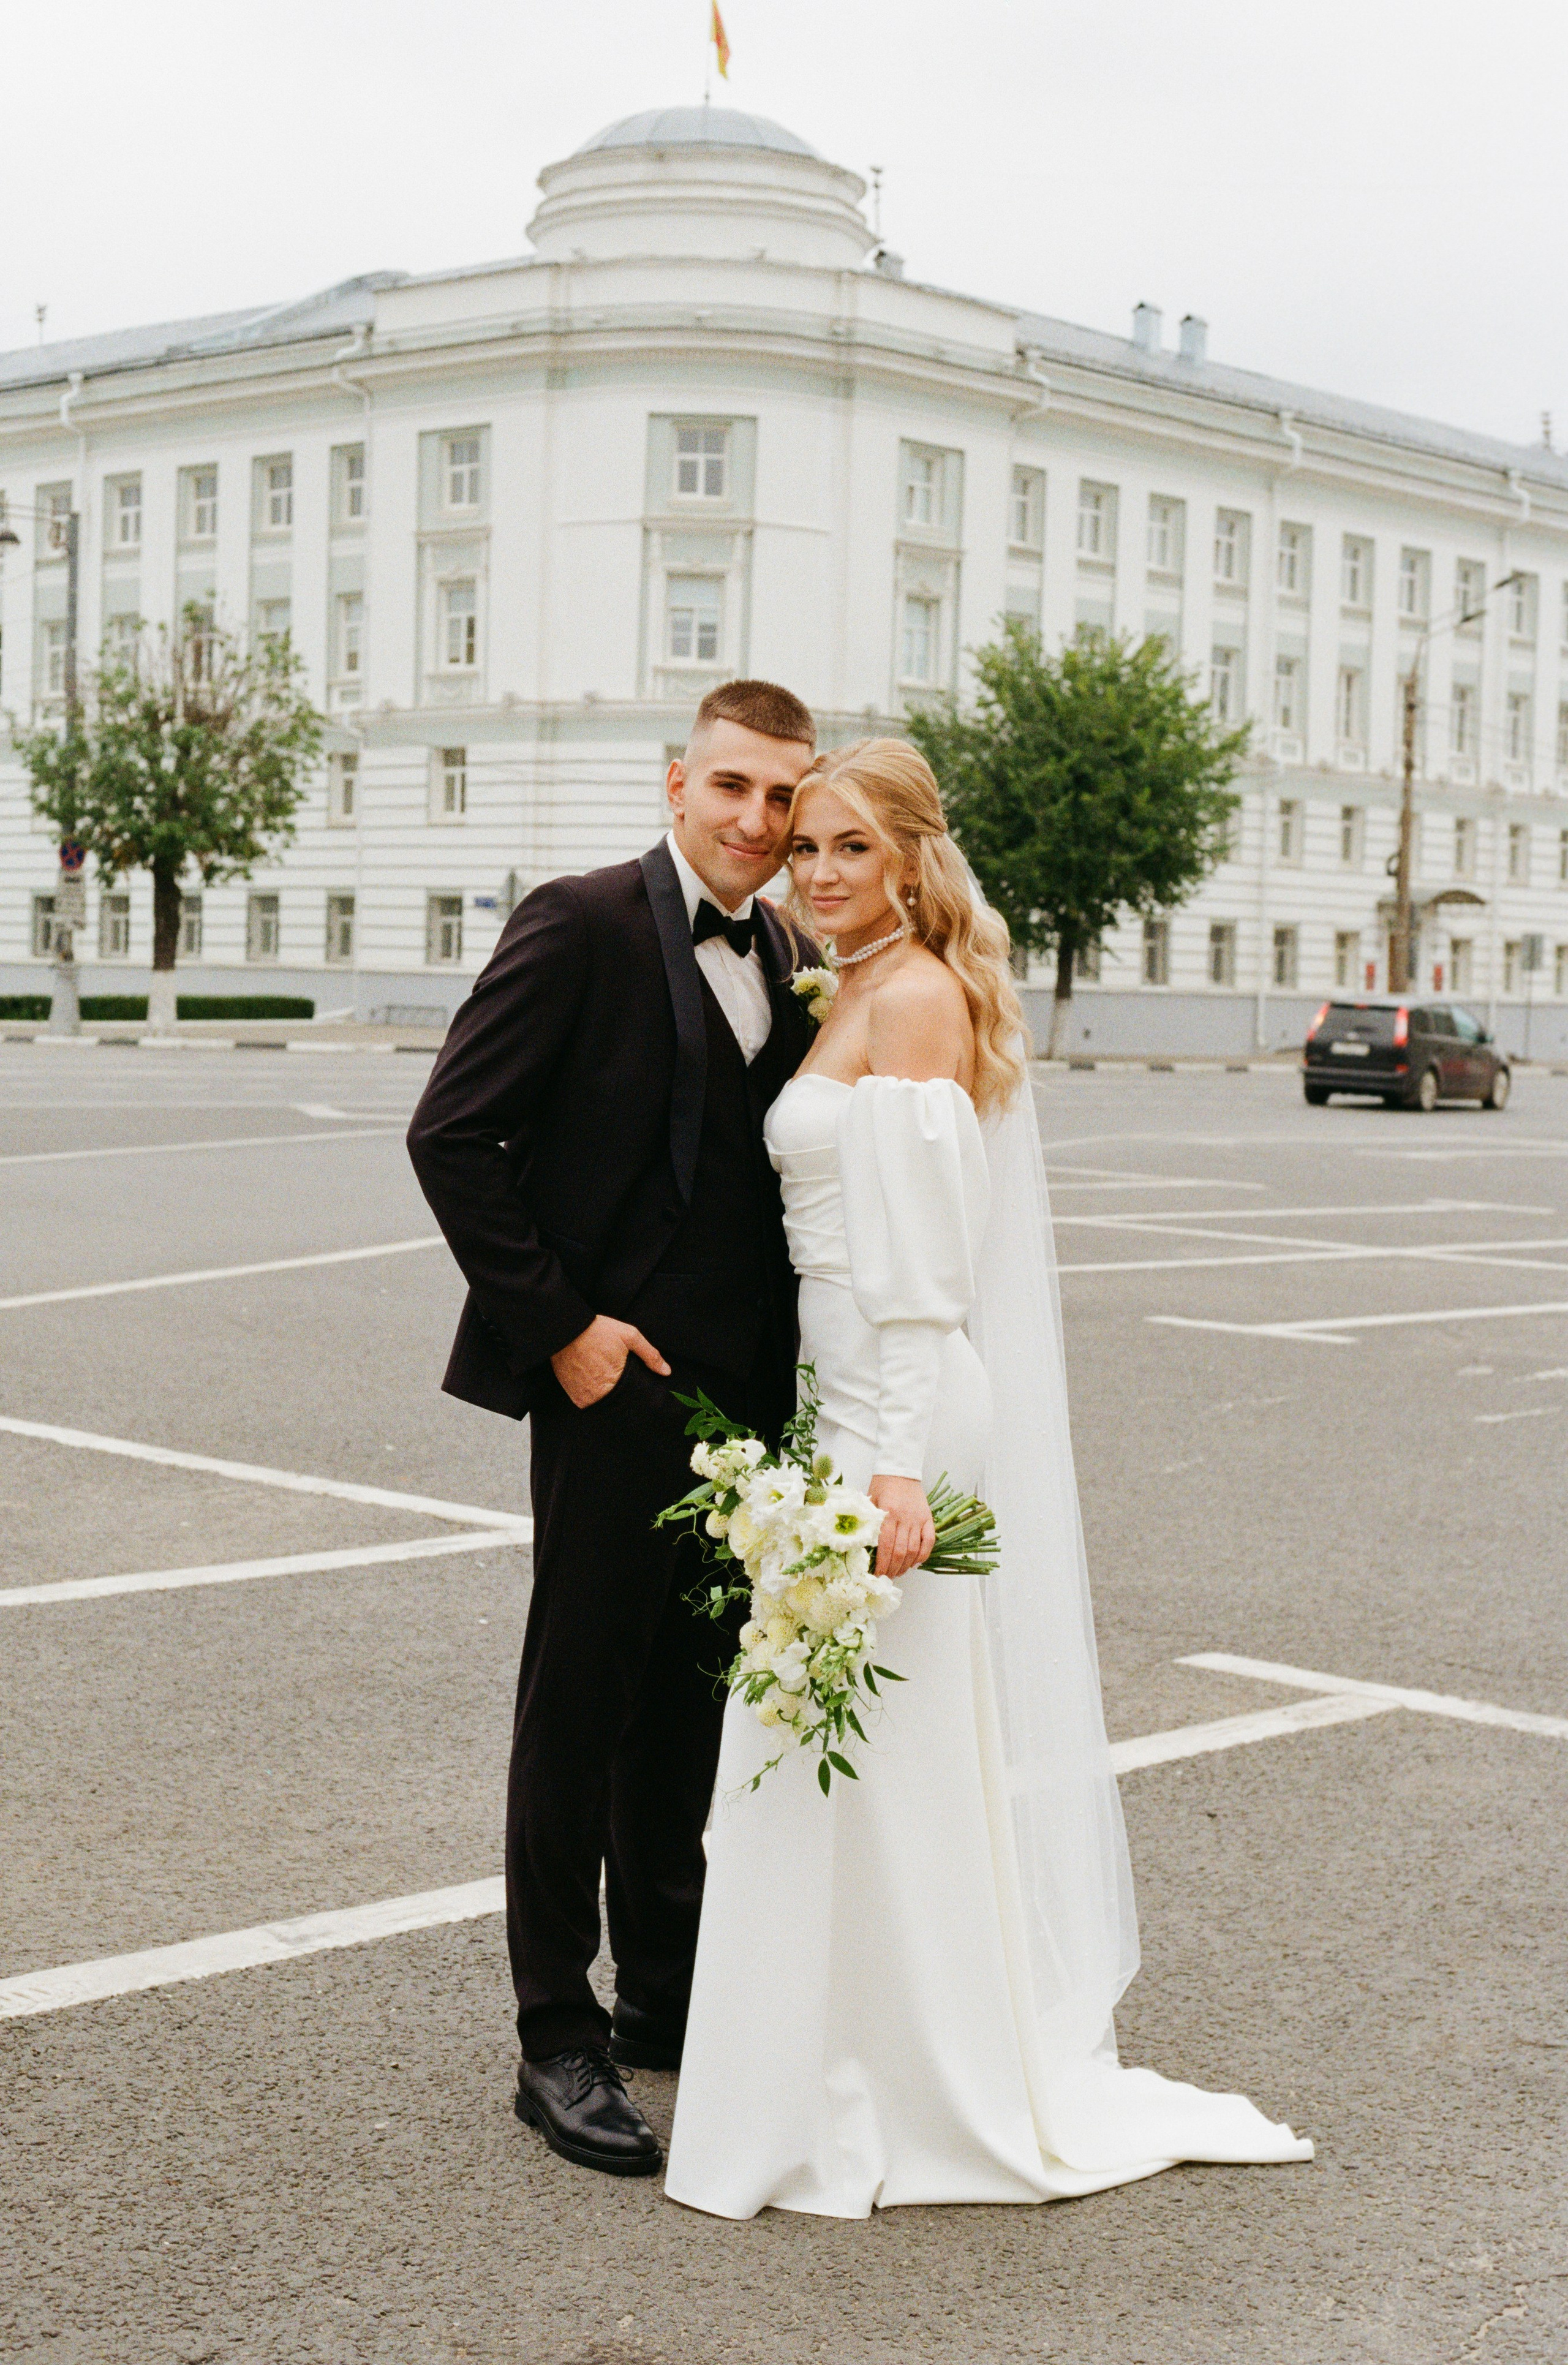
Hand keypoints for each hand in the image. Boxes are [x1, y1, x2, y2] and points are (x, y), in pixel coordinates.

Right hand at [550, 1315, 669, 1408]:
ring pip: (603, 1403)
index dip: (634, 1388)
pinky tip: (592, 1378)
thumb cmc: (598, 1331)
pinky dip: (592, 1394)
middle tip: (614, 1374)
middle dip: (620, 1391)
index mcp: (617, 1381)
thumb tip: (667, 1372)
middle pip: (618, 1401)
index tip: (632, 1380)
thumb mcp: (629, 1336)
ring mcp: (585, 1396)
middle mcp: (600, 1393)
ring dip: (605, 1394)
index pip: (633, 1396)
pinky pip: (588, 1402)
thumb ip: (649, 1354)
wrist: (566, 1329)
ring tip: (602, 1375)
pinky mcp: (574, 1396)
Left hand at [868, 1475, 934, 1577]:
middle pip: (900, 1551)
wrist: (900, 1469)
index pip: (885, 1545)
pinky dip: (922, 1555)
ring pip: (914, 1550)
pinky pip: (928, 1541)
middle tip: (886, 1578)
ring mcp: (918, 1519)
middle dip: (892, 1569)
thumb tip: (864, 1548)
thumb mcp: (870, 1502)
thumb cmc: (882, 1485)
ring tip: (898, 1572)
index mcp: (888, 1513)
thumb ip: (869, 1523)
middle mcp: (904, 1518)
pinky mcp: (928, 1518)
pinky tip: (914, 1563)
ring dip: (905, 1565)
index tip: (877, 1575)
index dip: (881, 1564)